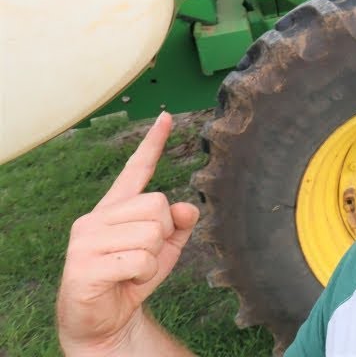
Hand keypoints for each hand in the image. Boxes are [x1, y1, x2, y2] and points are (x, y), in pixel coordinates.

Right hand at [56, 112, 199, 354]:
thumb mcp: (164, 250)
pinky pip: (140, 259)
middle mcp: (96, 218)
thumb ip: (178, 226)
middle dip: (162, 234)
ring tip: (131, 270)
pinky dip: (143, 274)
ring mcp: (86, 240)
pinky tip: (123, 282)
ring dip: (152, 258)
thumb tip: (189, 207)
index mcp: (115, 209)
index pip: (136, 170)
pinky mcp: (83, 265)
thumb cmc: (132, 279)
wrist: (103, 320)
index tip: (167, 117)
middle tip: (143, 256)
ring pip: (151, 232)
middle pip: (157, 204)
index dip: (153, 144)